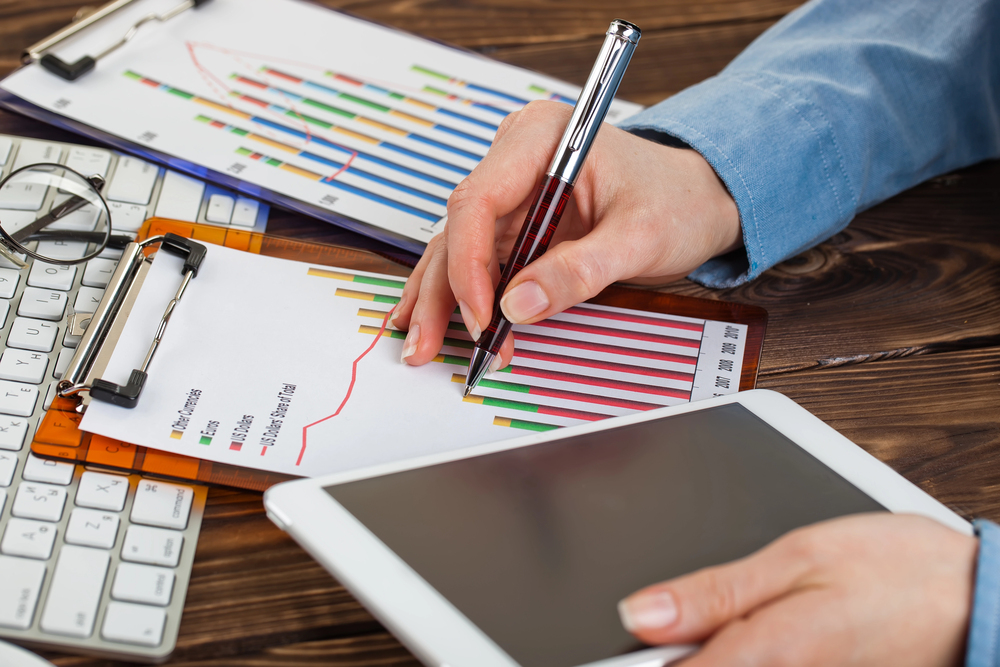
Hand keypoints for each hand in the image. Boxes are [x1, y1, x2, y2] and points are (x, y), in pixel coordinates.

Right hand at [391, 100, 740, 366]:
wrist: (699, 198)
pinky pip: (480, 260)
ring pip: (459, 247)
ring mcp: (513, 191)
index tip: (483, 315)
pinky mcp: (518, 221)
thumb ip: (580, 270)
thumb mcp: (640, 237)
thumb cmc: (678, 200)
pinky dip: (464, 295)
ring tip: (424, 344)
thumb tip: (517, 306)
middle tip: (427, 343)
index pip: (480, 199)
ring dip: (443, 299)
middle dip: (443, 290)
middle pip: (459, 227)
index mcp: (541, 138)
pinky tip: (439, 324)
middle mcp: (516, 159)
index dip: (470, 262)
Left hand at [617, 513, 977, 666]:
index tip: (615, 645)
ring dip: (710, 654)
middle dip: (677, 654)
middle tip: (674, 627)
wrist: (975, 605)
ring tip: (728, 626)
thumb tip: (638, 612)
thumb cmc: (898, 574)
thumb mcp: (798, 557)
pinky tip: (749, 642)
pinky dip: (739, 657)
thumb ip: (714, 592)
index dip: (632, 659)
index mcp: (766, 655)